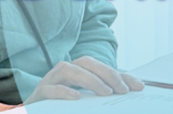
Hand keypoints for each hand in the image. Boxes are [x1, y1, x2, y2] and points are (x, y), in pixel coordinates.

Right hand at [24, 56, 144, 102]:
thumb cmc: (61, 106)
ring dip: (88, 79)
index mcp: (77, 72)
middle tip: (122, 89)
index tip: (139, 87)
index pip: (101, 68)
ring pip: (68, 69)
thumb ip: (100, 96)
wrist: (33, 113)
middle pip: (85, 63)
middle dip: (106, 73)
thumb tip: (128, 95)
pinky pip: (51, 88)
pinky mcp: (40, 92)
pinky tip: (76, 97)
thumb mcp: (85, 101)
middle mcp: (64, 71)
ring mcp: (51, 80)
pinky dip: (63, 91)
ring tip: (105, 92)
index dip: (121, 75)